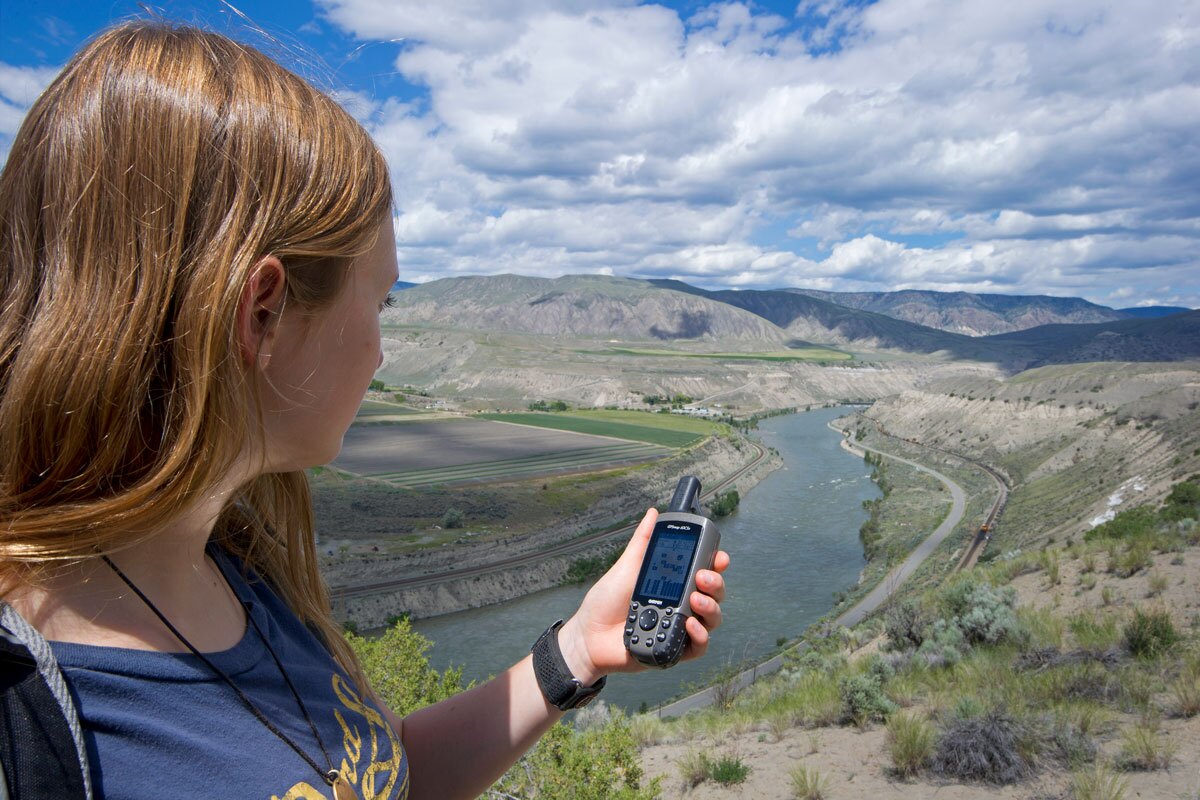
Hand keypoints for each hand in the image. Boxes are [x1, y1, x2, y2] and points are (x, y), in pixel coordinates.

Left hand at [557, 508, 729, 684]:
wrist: (589, 635)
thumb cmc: (606, 603)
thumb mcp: (626, 567)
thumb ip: (643, 542)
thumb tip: (653, 514)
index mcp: (674, 584)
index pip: (704, 572)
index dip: (716, 564)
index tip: (719, 557)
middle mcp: (682, 605)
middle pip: (714, 594)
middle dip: (715, 583)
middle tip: (702, 577)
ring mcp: (680, 628)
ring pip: (712, 619)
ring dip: (710, 607)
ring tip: (694, 600)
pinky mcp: (675, 650)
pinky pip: (699, 647)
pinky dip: (700, 635)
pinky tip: (690, 625)